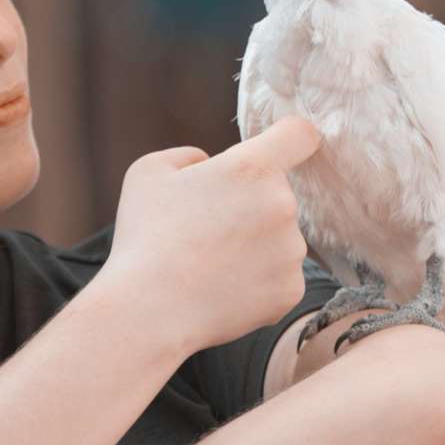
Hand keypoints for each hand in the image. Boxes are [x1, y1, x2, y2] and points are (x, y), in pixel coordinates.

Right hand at [100, 115, 321, 354]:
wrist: (148, 310)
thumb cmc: (144, 236)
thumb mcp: (149, 171)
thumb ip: (190, 155)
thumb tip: (210, 163)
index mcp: (252, 168)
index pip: (299, 135)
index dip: (290, 138)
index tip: (283, 146)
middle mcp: (282, 205)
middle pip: (278, 193)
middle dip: (249, 204)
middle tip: (206, 228)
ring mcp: (291, 251)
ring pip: (278, 237)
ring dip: (253, 243)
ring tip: (208, 263)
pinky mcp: (290, 290)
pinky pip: (278, 275)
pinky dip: (256, 281)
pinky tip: (220, 287)